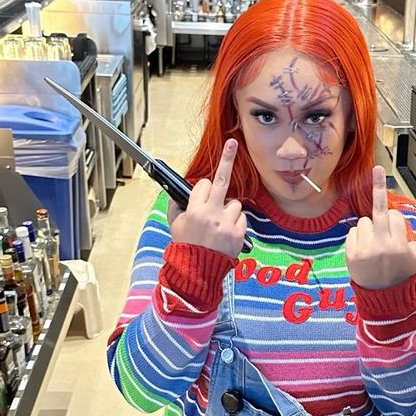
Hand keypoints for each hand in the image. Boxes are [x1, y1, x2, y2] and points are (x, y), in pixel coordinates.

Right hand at [167, 139, 246, 258]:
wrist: (198, 272)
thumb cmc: (186, 248)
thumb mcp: (174, 226)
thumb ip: (175, 207)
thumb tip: (176, 193)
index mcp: (194, 211)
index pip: (202, 185)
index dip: (202, 190)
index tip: (203, 189)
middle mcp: (211, 214)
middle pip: (222, 180)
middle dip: (227, 158)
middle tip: (232, 142)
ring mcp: (226, 223)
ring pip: (234, 204)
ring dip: (228, 211)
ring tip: (219, 226)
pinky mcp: (238, 233)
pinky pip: (242, 218)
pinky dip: (236, 223)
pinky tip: (226, 234)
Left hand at [345, 166, 415, 289]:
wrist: (384, 294)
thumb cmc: (403, 272)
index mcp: (399, 247)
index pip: (395, 216)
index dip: (396, 221)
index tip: (397, 229)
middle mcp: (381, 247)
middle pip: (378, 212)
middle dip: (379, 192)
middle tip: (378, 170)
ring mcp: (364, 251)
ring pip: (363, 221)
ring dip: (369, 227)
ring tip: (376, 243)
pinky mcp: (351, 254)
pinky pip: (352, 231)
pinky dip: (358, 236)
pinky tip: (365, 248)